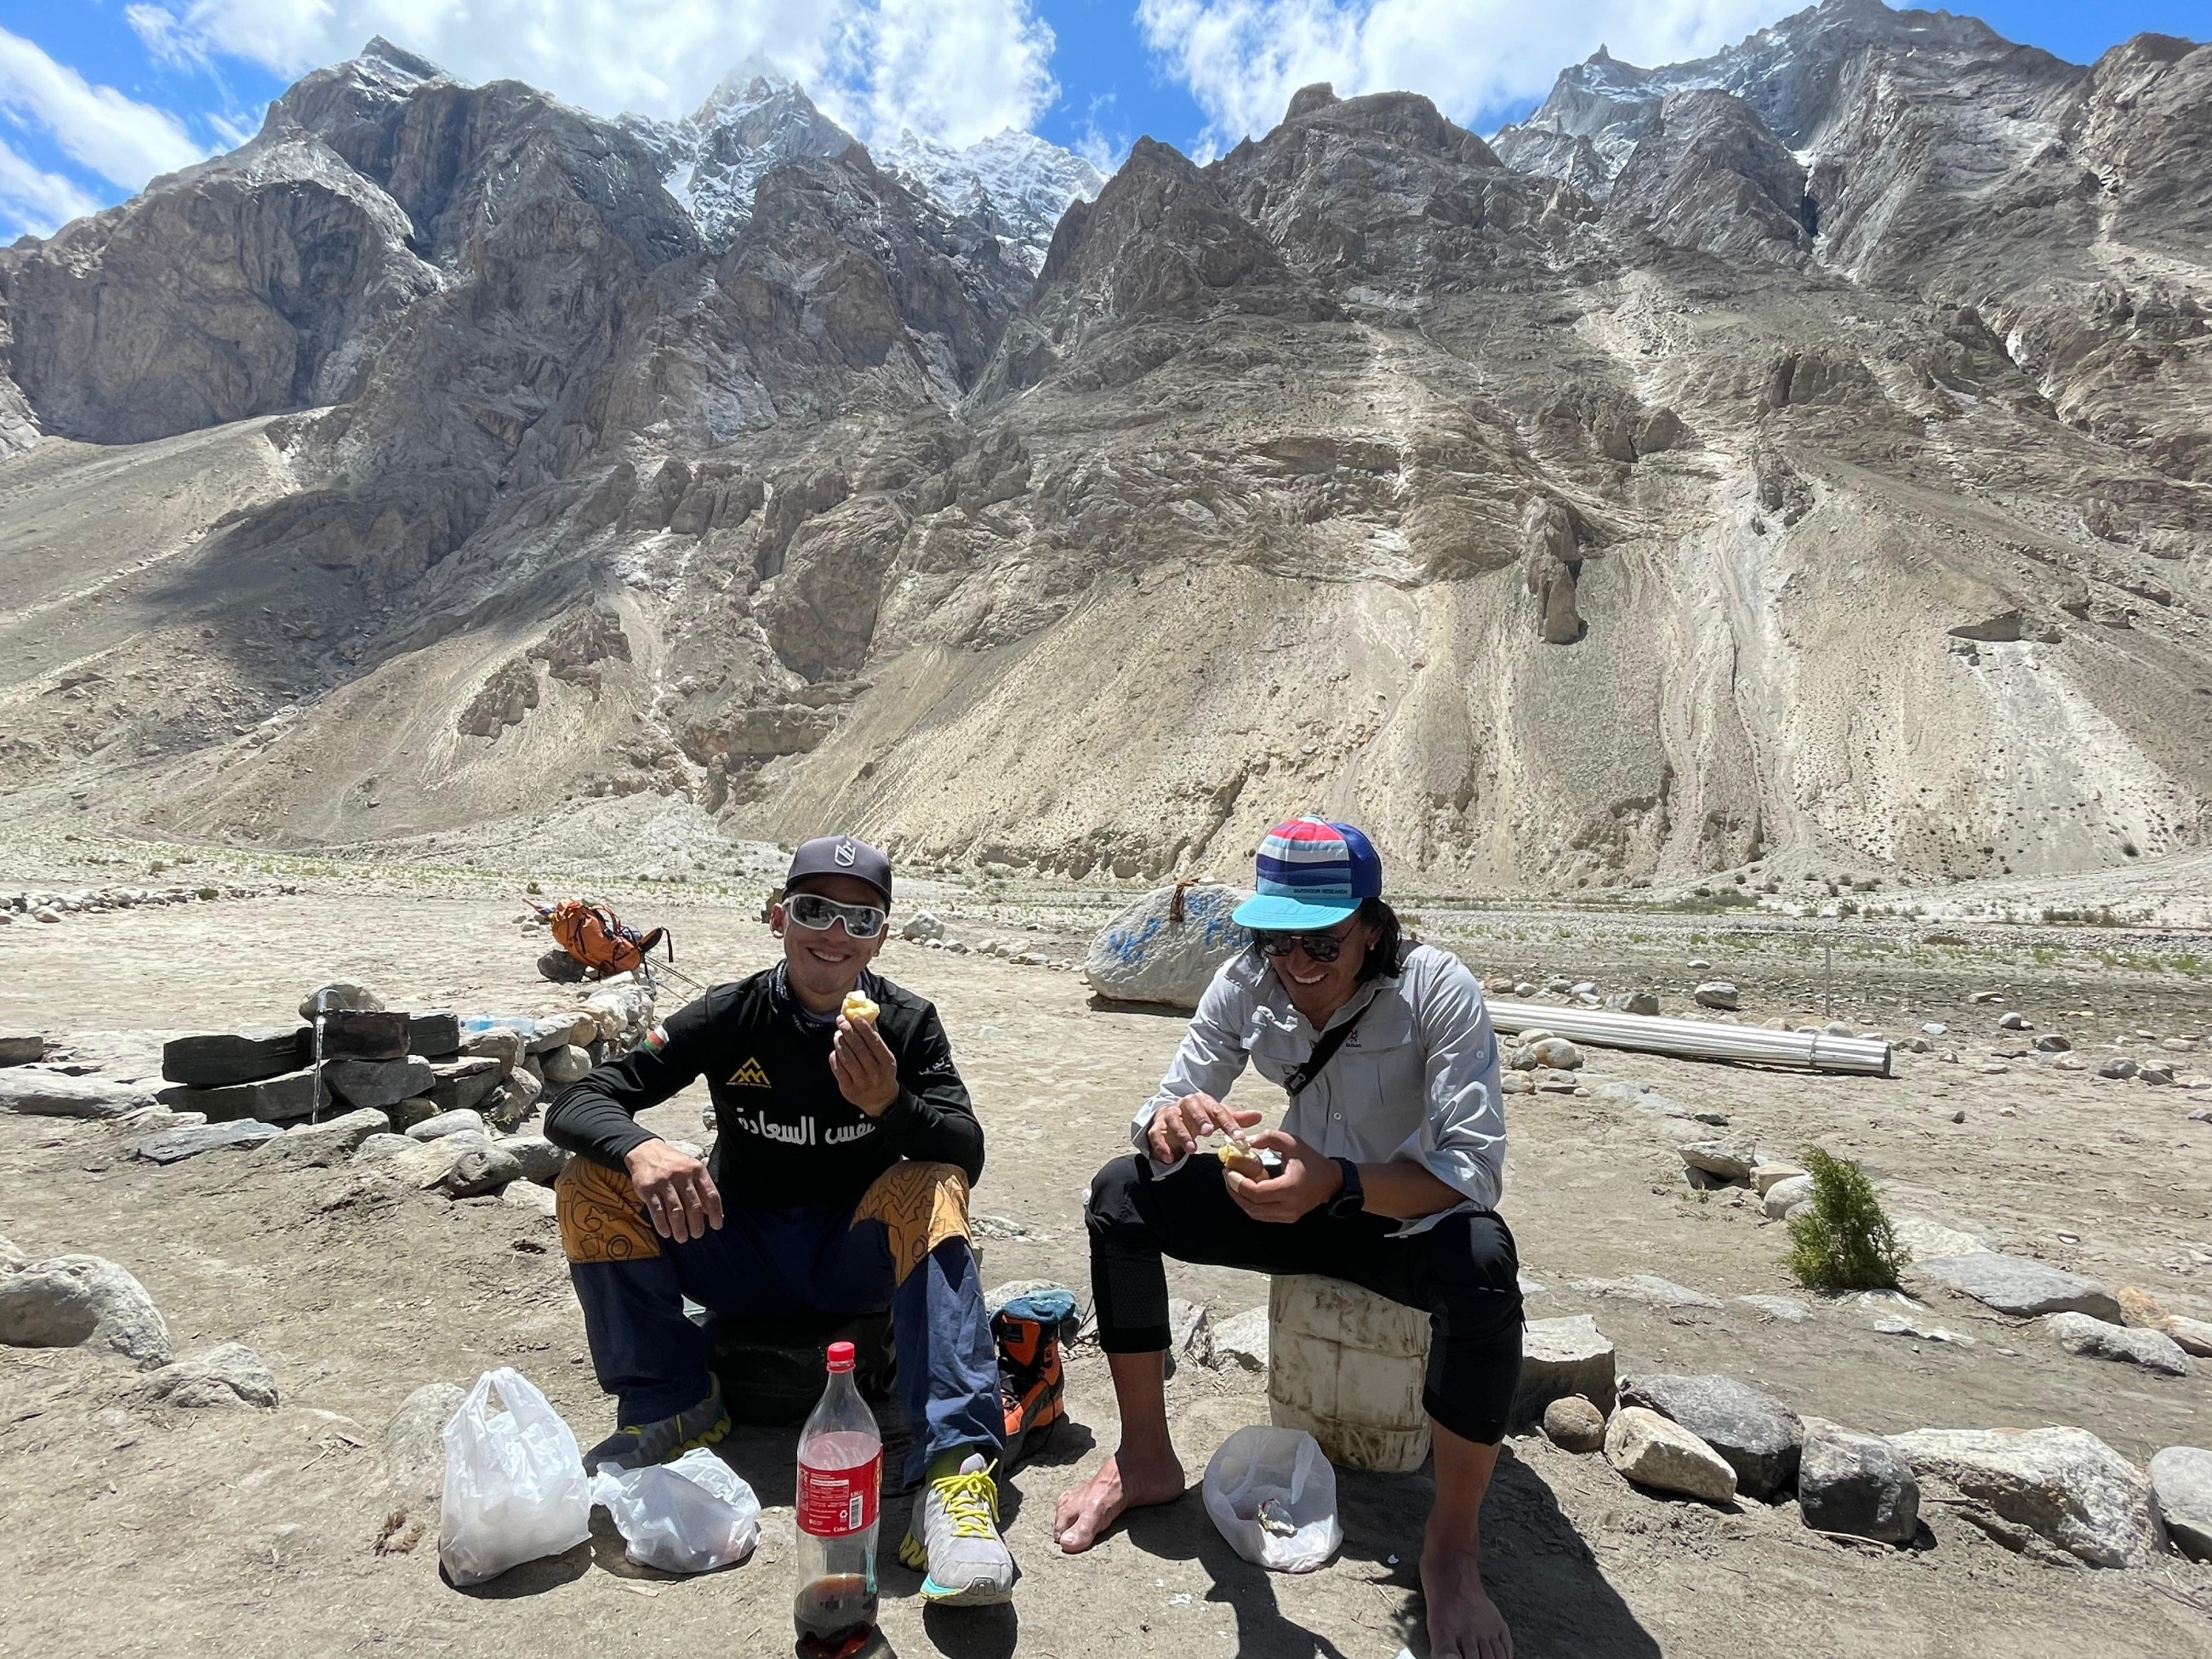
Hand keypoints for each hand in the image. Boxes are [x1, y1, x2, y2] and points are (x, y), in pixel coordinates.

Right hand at [625, 1139, 722, 1241]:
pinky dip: (662, 1224)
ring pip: (676, 1211)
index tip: (716, 1226)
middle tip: (697, 1235)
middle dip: (696, 1224)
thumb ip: (702, 1189)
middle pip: (693, 1205)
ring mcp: (664, 1181)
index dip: (715, 1213)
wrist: (645, 1151)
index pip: (711, 1194)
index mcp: (697, 1170)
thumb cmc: (673, 1164)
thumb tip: (714, 1213)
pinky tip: (666, 1232)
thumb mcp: (691, 1170)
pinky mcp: (648, 1188)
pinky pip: (657, 1210)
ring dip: (680, 1228)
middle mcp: (682, 1175)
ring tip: (682, 1238)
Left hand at [831, 1013, 899, 1115]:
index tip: (855, 1017)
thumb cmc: (882, 1072)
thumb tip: (867, 1016)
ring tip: (838, 1034)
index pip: (874, 1042)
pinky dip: (835, 1057)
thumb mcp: (885, 1056)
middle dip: (848, 1032)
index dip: (864, 1028)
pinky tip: (835, 1050)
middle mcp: (875, 1073)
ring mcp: (861, 1083)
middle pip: (858, 1049)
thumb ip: (875, 1038)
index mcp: (887, 1063)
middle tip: (841, 1021)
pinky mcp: (848, 1090)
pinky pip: (838, 1069)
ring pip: (847, 1058)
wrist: (881, 1100)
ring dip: (840, 1043)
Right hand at [1145, 1092, 1262, 1163]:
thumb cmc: (1197, 1116)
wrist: (1170, 1114)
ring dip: (1183, 1135)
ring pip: (1174, 1121)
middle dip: (1200, 1119)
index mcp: (1202, 1101)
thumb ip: (1235, 1118)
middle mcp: (1184, 1105)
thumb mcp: (1216, 1116)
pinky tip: (1169, 1158)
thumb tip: (1258, 1116)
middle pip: (1192, 1107)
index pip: (1218, 1110)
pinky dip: (1161, 1146)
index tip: (1239, 1137)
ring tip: (1192, 1150)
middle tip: (1209, 1132)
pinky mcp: (1156, 1127)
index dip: (1229, 1123)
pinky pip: (1156, 1135)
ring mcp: (1169, 1115)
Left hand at [1224, 1130, 1343, 1223]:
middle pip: (1252, 1206)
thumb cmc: (1312, 1161)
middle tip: (1228, 1175)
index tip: (1230, 1170)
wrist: (1330, 1181)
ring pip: (1254, 1213)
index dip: (1238, 1183)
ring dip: (1240, 1199)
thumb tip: (1247, 1142)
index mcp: (1290, 1188)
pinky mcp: (1286, 1218)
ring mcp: (1287, 1215)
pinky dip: (1249, 1204)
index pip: (1256, 1192)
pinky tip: (1245, 1191)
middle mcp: (1288, 1206)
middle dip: (1234, 1191)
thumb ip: (1269, 1138)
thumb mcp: (1292, 1143)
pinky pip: (1262, 1215)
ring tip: (1233, 1182)